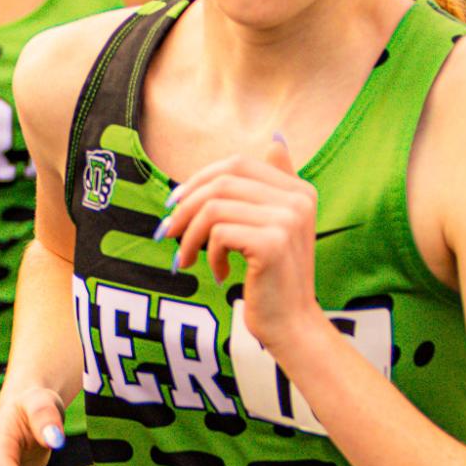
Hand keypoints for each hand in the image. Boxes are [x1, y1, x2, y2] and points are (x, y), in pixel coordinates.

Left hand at [158, 134, 322, 356]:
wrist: (293, 325)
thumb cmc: (275, 280)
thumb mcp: (277, 228)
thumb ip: (273, 187)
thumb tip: (276, 140)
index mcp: (299, 190)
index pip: (238, 164)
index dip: (200, 179)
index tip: (175, 204)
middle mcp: (298, 199)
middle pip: (222, 181)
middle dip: (186, 205)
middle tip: (166, 233)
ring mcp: (287, 219)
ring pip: (214, 207)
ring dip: (189, 234)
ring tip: (187, 259)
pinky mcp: (272, 243)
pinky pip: (218, 233)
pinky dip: (208, 254)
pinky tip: (220, 273)